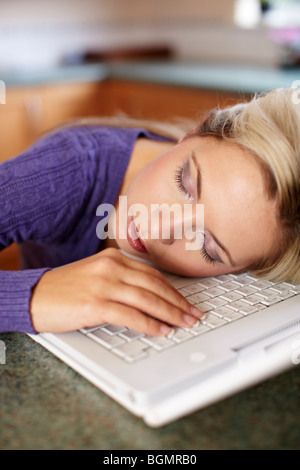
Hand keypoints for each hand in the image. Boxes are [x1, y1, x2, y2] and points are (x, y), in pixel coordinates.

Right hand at [30, 248, 202, 335]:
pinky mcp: (95, 304)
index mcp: (113, 259)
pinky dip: (150, 324)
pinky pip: (131, 316)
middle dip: (178, 303)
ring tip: (184, 324)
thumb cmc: (64, 288)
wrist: (34, 295)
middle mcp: (111, 268)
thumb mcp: (95, 274)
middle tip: (193, 315)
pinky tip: (161, 330)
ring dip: (170, 314)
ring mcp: (103, 285)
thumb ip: (121, 279)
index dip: (173, 290)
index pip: (152, 275)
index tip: (186, 301)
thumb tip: (149, 296)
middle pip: (155, 286)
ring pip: (147, 300)